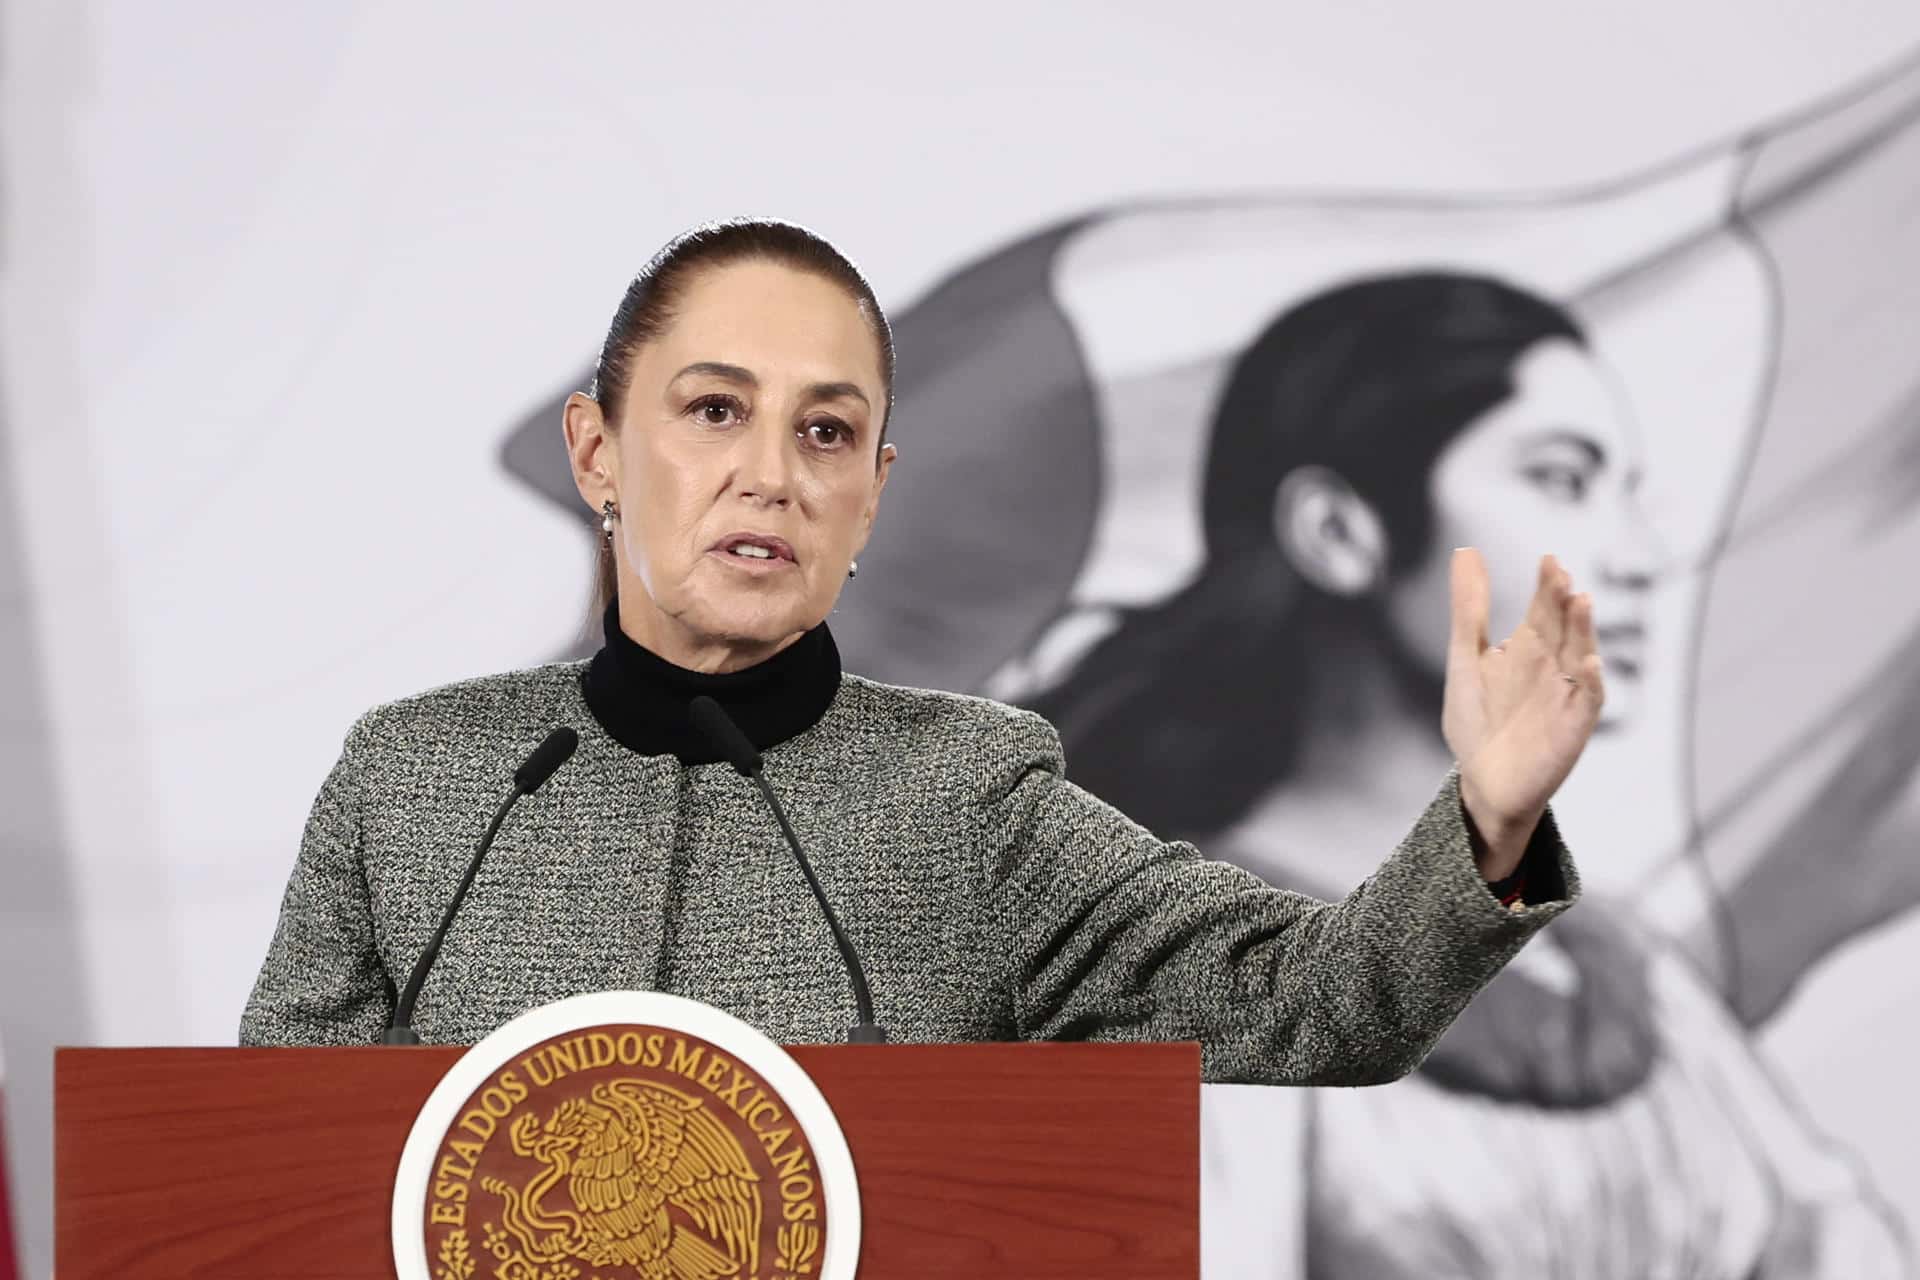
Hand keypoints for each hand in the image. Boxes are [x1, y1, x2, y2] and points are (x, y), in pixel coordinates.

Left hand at [1443, 549, 1604, 879]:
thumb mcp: (1466, 658)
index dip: (1546, 584)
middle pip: (1563, 626)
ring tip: (1580, 601)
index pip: (1543, 607)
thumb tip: (1466, 549)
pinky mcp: (1573, 727)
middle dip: (1562, 600)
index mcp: (1529, 647)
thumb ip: (1469, 607)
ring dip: (1583, 630)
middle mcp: (1553, 665)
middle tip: (1561, 574)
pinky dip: (1589, 681)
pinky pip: (1588, 700)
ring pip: (1580, 655)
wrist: (1482, 783)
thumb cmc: (1477, 721)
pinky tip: (1586, 661)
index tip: (1548, 559)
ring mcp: (1566, 694)